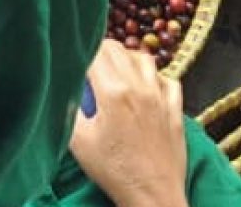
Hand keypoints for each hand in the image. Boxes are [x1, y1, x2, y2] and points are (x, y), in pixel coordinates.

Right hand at [69, 43, 190, 206]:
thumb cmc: (114, 171)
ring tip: (116, 73)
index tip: (74, 60)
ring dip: (127, 59)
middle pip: (118, 49)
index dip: (81, 51)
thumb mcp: (78, 141)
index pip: (96, 51)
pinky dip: (155, 77)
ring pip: (144, 58)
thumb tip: (64, 89)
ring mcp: (162, 98)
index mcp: (114, 93)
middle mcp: (140, 88)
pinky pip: (168, 80)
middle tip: (90, 67)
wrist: (153, 195)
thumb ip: (69, 109)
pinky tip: (146, 88)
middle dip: (100, 51)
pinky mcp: (175, 110)